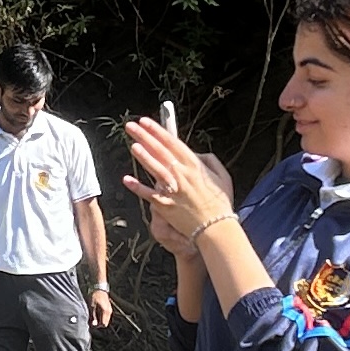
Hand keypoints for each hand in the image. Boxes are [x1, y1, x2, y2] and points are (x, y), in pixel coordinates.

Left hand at [87, 284, 114, 330]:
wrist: (99, 288)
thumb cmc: (94, 296)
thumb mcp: (92, 306)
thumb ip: (93, 316)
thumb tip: (94, 325)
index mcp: (106, 312)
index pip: (103, 324)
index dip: (97, 325)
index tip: (91, 323)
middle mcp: (109, 312)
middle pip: (105, 323)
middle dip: (98, 323)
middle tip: (91, 320)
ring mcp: (109, 310)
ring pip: (105, 320)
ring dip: (99, 320)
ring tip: (92, 316)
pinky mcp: (108, 308)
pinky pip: (105, 316)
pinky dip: (100, 317)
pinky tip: (95, 313)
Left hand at [121, 120, 232, 254]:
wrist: (216, 229)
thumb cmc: (220, 203)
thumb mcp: (222, 176)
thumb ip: (209, 160)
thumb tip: (195, 153)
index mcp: (194, 165)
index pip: (172, 143)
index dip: (157, 130)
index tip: (145, 122)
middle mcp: (182, 175)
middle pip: (160, 151)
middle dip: (144, 136)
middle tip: (131, 126)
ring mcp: (173, 190)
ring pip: (155, 169)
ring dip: (143, 156)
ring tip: (132, 145)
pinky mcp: (166, 206)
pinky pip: (149, 195)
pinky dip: (138, 187)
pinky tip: (126, 179)